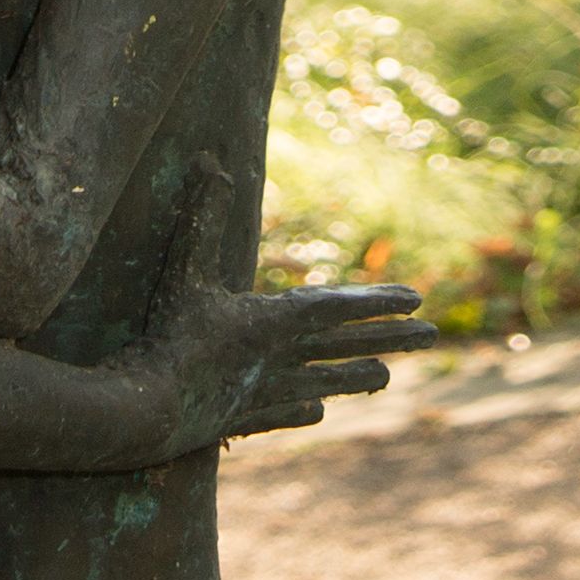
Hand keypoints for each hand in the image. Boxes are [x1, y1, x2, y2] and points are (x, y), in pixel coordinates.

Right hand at [122, 158, 426, 456]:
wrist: (145, 415)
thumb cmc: (167, 338)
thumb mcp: (184, 269)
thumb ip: (202, 217)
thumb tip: (209, 160)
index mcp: (274, 322)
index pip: (339, 308)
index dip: (378, 302)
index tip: (418, 300)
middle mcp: (280, 359)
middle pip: (346, 345)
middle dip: (391, 336)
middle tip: (434, 334)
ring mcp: (264, 393)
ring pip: (324, 381)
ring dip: (357, 375)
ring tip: (389, 378)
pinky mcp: (241, 419)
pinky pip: (284, 411)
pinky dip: (304, 408)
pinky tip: (318, 410)